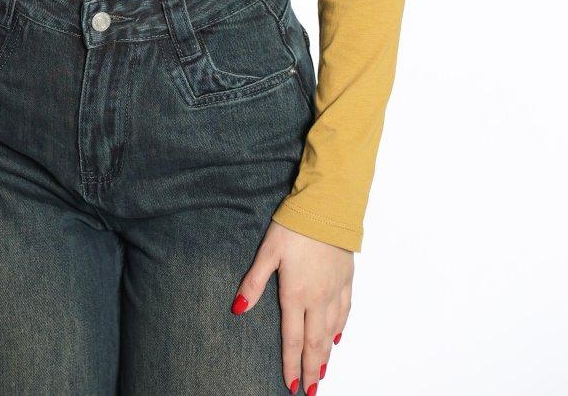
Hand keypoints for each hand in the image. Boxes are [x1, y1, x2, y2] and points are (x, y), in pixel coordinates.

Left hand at [232, 220, 352, 393]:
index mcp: (295, 294)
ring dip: (326, 355)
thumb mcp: (268, 252)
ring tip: (323, 373)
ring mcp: (335, 290)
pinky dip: (340, 329)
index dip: (291, 363)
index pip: (292, 338)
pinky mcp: (346, 279)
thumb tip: (237, 309)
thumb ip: (253, 283)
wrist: (328, 208)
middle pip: (314, 342)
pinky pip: (345, 311)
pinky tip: (338, 338)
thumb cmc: (294, 227)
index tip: (292, 385)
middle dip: (311, 368)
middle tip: (311, 391)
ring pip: (331, 331)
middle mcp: (318, 298)